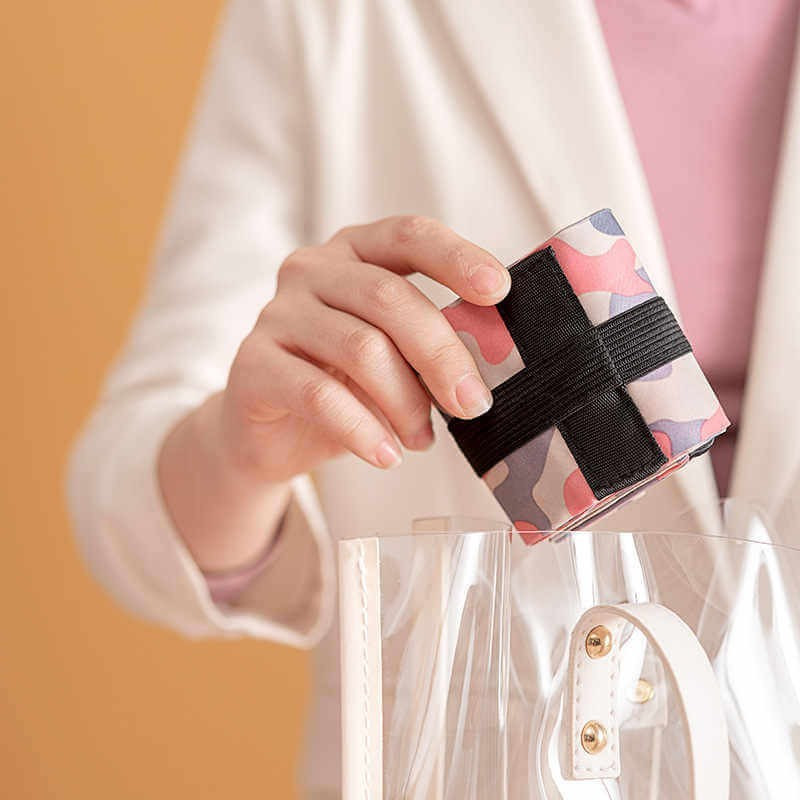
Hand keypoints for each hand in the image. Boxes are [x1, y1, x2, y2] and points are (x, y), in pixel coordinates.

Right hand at [221, 215, 509, 481]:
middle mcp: (311, 271)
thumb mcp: (395, 358)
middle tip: (473, 404)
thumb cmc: (345, 385)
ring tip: (422, 439)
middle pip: (389, 298)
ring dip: (405, 402)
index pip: (408, 236)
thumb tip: (488, 369)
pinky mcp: (252, 363)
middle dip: (441, 354)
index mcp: (355, 252)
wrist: (270, 432)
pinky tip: (387, 455)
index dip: (455, 258)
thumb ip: (429, 349)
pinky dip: (363, 430)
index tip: (499, 291)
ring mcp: (277, 314)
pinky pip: (320, 395)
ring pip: (360, 348)